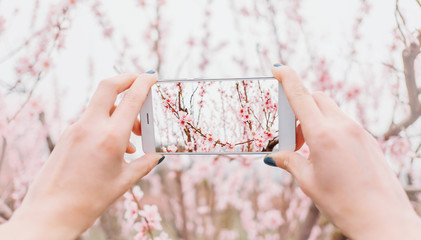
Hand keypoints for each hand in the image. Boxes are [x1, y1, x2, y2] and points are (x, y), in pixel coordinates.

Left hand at [0, 72, 163, 239]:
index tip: (152, 75)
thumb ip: (145, 164)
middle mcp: (91, 126)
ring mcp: (76, 128)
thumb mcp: (124, 181)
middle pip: (108, 86)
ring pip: (101, 105)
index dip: (144, 82)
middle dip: (127, 78)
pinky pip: (91, 119)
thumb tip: (157, 155)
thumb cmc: (90, 200)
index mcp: (111, 137)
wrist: (51, 212)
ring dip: (120, 109)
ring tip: (134, 135)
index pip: (131, 98)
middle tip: (140, 82)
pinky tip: (115, 145)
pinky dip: (107, 123)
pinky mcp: (67, 135)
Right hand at [264, 65, 420, 238]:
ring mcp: (358, 132)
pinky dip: (328, 129)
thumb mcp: (308, 182)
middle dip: (299, 107)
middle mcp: (343, 127)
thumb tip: (273, 156)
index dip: (287, 78)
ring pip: (330, 111)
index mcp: (323, 135)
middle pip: (316, 99)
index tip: (277, 68)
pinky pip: (343, 123)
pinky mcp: (368, 140)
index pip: (301, 96)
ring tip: (307, 149)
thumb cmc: (342, 202)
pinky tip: (326, 154)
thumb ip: (289, 162)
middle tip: (291, 135)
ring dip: (314, 120)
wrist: (382, 218)